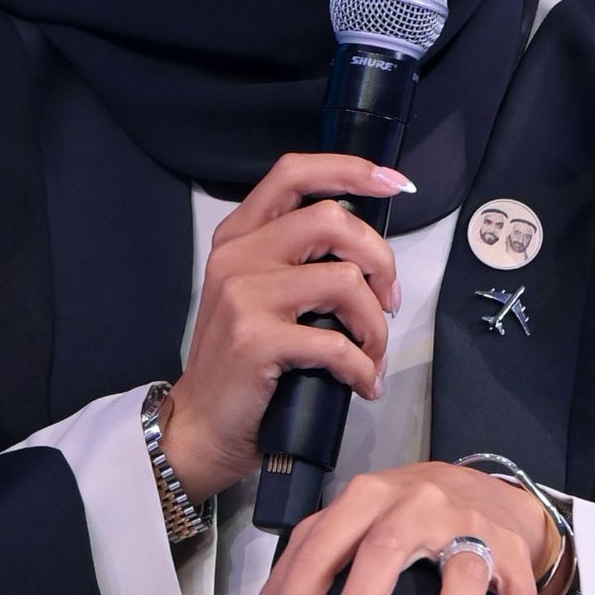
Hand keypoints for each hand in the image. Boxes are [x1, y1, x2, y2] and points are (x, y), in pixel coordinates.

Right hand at [158, 155, 410, 506]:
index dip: (350, 170)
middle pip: (332, 220)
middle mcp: (237, 256)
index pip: (294, 174)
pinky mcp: (256, 339)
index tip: (392, 182)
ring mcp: (244, 296)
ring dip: (376, 324)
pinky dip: (362, 367)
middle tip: (389, 300)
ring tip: (372, 352)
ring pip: (345, 281)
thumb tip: (368, 252)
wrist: (202, 423)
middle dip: (380, 260)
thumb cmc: (241, 363)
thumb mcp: (259, 294)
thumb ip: (299, 260)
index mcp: (240, 236)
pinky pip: (336, 343)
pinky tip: (361, 382)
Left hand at [249, 461, 552, 594]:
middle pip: (385, 551)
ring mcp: (473, 525)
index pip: (323, 545)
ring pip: (461, 575)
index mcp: (369, 497)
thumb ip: (311, 561)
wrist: (487, 488)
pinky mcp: (514, 552)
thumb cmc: (406, 514)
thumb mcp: (356, 521)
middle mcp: (420, 503)